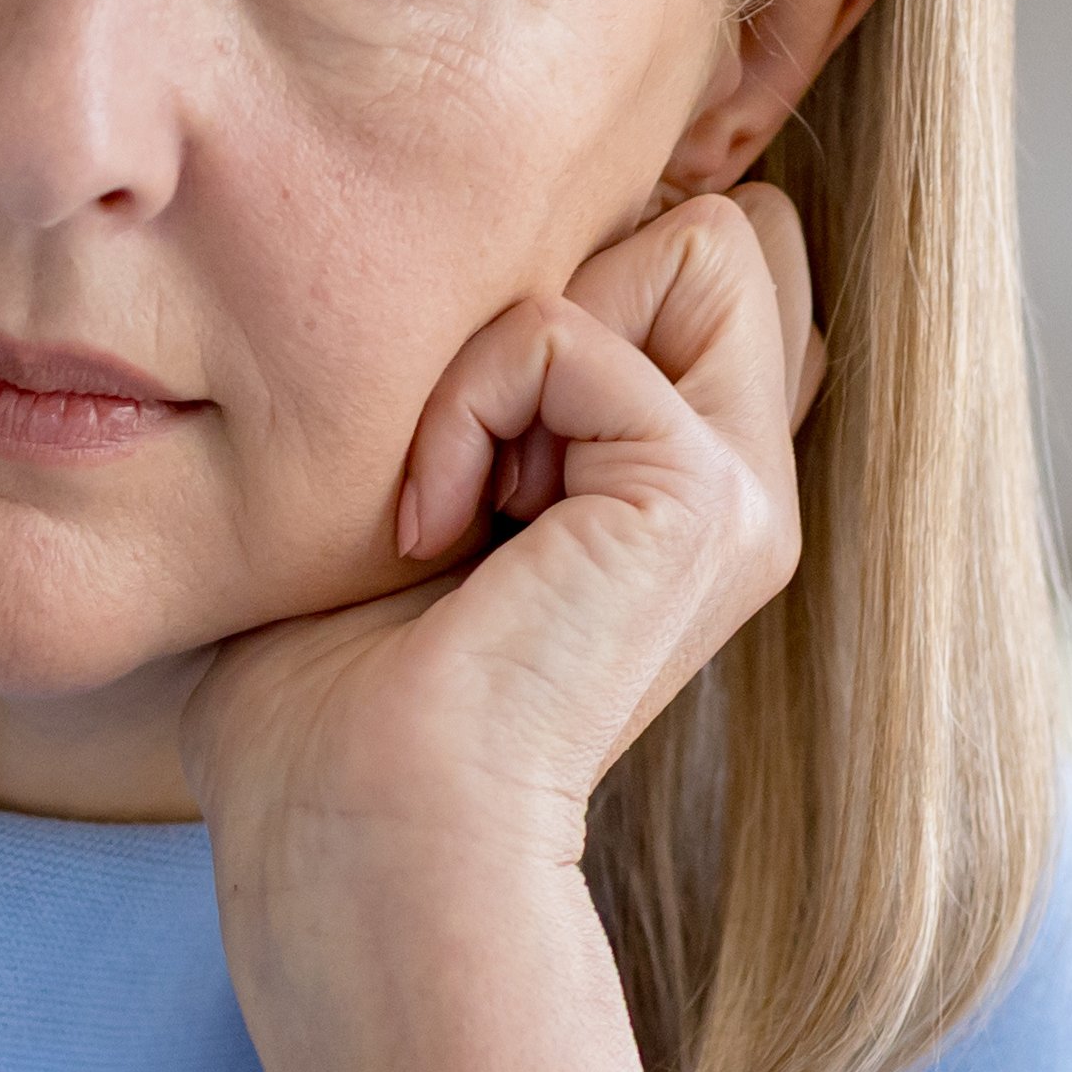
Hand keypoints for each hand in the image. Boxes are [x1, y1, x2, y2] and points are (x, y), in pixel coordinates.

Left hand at [187, 181, 820, 905]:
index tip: (466, 446)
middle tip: (480, 452)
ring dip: (522, 342)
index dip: (585, 289)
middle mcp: (743, 488)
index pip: (707, 271)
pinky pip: (568, 330)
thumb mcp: (403, 494)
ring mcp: (741, 494)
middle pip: (729, 234)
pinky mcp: (700, 498)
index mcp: (690, 490)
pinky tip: (431, 529)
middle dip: (579, 291)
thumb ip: (476, 385)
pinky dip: (466, 405)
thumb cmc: (328, 705)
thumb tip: (442, 259)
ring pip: (701, 240)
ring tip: (462, 491)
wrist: (355, 837)